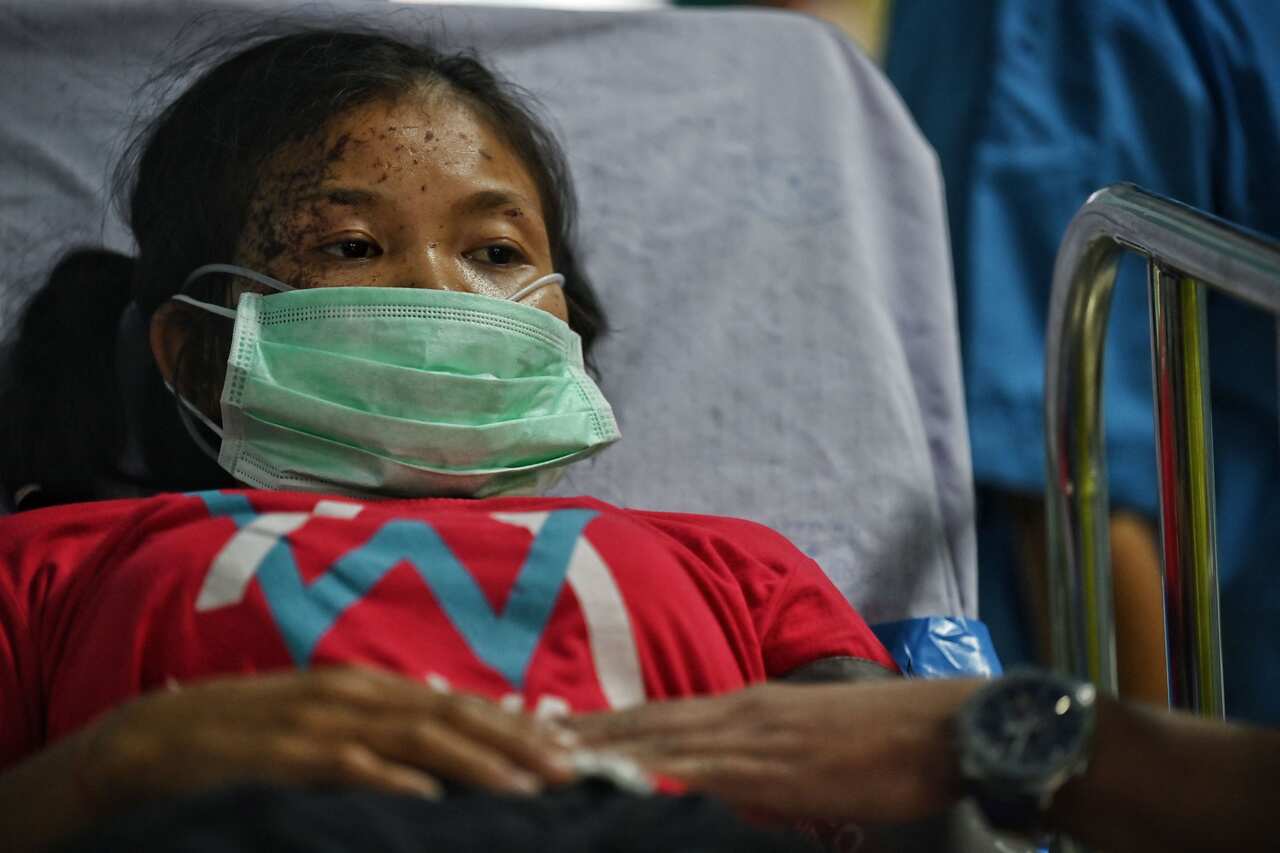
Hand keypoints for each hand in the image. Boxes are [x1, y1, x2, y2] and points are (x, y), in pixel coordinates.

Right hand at [78, 667, 577, 816]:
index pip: (455, 705)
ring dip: (475, 763)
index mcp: (364, 688)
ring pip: (412, 738)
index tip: (563, 750)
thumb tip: (441, 742)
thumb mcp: (320, 723)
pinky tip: (430, 801)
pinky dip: (391, 780)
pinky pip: (345, 767)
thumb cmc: (243, 737)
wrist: (146, 742)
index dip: (513, 726)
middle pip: (449, 716)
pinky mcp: (281, 757)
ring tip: (525, 788)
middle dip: (513, 743)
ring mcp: (317, 724)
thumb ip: (378, 728)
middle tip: (568, 770)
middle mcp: (351, 696)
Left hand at [569, 679, 980, 821]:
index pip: (655, 715)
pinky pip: (702, 770)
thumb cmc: (888, 740)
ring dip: (597, 749)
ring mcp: (753, 734)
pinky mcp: (775, 763)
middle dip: (576, 733)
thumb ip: (759, 760)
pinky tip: (618, 781)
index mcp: (745, 706)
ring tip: (539, 758)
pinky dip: (654, 772)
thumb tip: (722, 783)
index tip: (543, 729)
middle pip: (641, 723)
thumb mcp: (808, 747)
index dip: (598, 722)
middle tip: (512, 739)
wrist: (947, 726)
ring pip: (657, 741)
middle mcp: (738, 711)